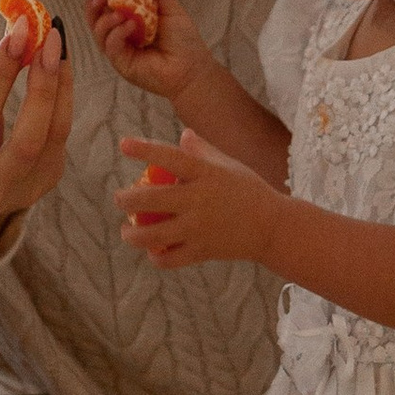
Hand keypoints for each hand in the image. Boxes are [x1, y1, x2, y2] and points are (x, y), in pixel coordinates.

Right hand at [0, 27, 73, 268]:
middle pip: (27, 138)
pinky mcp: (45, 184)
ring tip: (59, 48)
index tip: (19, 31)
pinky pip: (61, 137)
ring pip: (54, 137)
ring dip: (61, 86)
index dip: (2, 73)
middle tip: (50, 40)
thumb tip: (16, 38)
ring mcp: (22, 193)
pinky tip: (60, 72)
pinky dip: (63, 99)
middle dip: (43, 84)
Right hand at [87, 0, 209, 103]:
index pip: (109, 10)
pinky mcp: (122, 64)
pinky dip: (117, 33)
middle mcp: (123, 37)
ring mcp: (122, 51)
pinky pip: (111, 47)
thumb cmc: (184, 41)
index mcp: (132, 23)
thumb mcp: (172, 9)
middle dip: (94, 8)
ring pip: (100, 34)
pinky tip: (130, 26)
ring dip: (106, 20)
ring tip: (121, 14)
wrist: (192, 67)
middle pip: (97, 22)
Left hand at [117, 127, 277, 271]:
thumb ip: (203, 150)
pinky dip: (156, 257)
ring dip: (132, 234)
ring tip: (127, 232)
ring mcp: (199, 228)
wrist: (273, 227)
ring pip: (152, 235)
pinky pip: (170, 259)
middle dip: (126, 200)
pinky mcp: (202, 251)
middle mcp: (198, 199)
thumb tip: (183, 135)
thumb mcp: (229, 165)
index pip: (169, 157)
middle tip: (120, 199)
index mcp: (205, 173)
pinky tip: (152, 251)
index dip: (144, 150)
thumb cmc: (249, 190)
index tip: (123, 145)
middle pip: (150, 199)